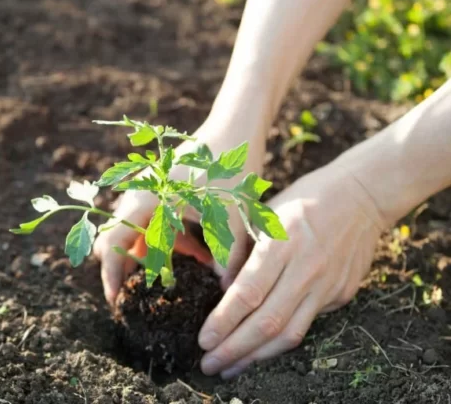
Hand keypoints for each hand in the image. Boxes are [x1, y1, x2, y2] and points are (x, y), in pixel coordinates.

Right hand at [93, 119, 266, 304]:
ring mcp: (147, 191)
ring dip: (155, 255)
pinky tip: (199, 250)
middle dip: (130, 270)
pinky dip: (168, 240)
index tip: (116, 303)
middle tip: (144, 297)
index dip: (111, 277)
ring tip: (185, 271)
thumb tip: (226, 293)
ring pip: (138, 233)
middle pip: (118, 241)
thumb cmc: (229, 169)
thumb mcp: (230, 217)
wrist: (237, 127)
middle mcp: (138, 195)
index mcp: (144, 201)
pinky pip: (154, 222)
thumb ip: (226, 258)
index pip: (111, 246)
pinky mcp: (161, 189)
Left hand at [197, 162, 387, 377]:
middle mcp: (305, 269)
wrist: (361, 196)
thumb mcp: (263, 213)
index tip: (204, 340)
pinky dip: (280, 342)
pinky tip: (260, 350)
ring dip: (257, 357)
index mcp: (281, 243)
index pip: (248, 293)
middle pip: (267, 322)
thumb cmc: (302, 200)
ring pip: (289, 333)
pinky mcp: (341, 295)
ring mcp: (327, 285)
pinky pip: (306, 325)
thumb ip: (240, 251)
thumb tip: (223, 289)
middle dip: (234, 349)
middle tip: (209, 365)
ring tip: (231, 369)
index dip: (224, 321)